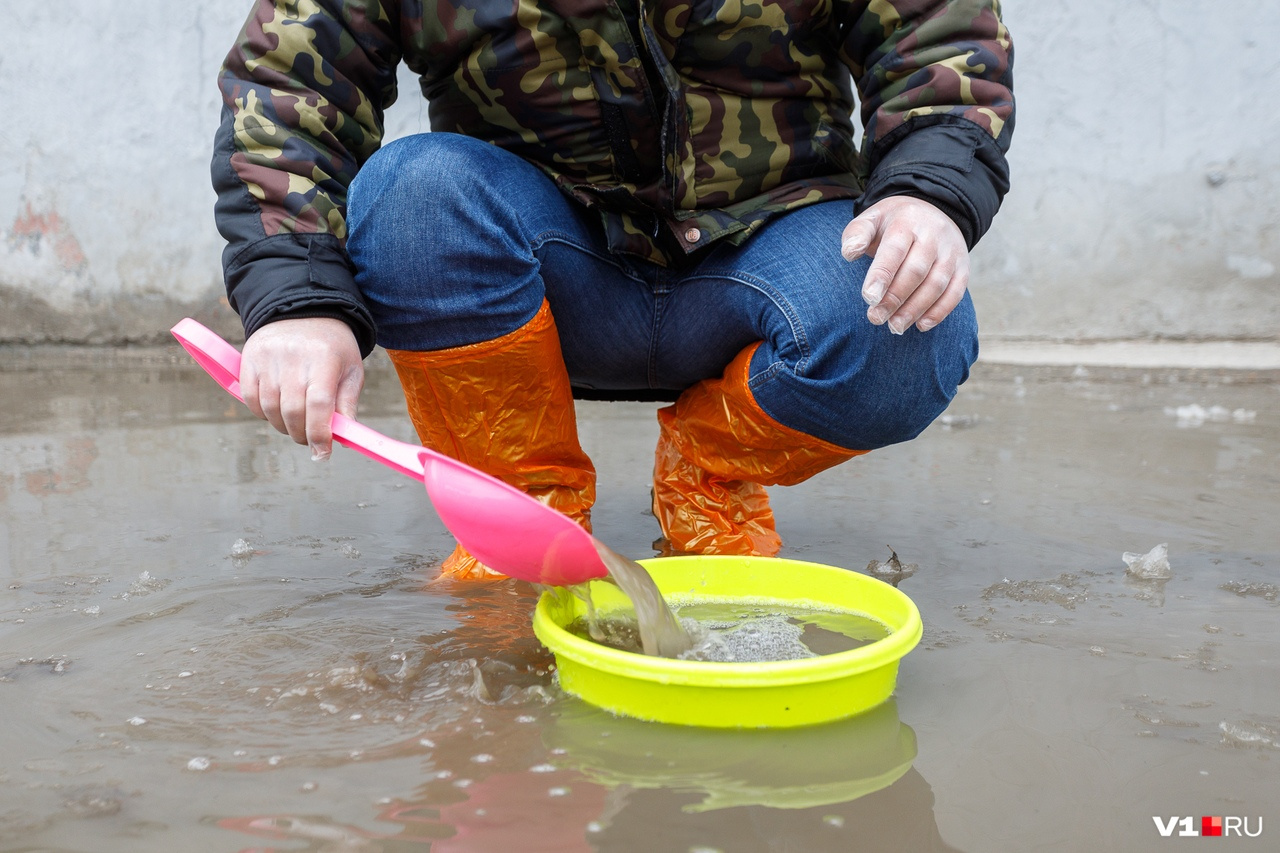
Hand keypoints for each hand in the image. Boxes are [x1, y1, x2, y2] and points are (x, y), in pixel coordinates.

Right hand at [239, 317, 363, 459]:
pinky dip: (263, 413)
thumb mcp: (350, 370)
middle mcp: (293, 357)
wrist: (303, 309)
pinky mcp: (249, 360)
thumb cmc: (332, 347)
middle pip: (292, 411)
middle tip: (311, 441)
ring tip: (296, 425)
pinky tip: (277, 412)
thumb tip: (344, 438)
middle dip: (302, 435)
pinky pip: (250, 399)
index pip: (318, 404)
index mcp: (323, 358)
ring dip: (283, 426)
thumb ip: (347, 403)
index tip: (323, 452)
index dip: (320, 433)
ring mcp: (268, 358)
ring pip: (269, 408)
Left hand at [840, 197, 969, 333]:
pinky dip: (939, 312)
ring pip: (936, 284)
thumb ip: (857, 234)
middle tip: (875, 318)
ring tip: (894, 326)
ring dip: (915, 309)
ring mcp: (951, 252)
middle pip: (916, 271)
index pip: (895, 250)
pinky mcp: (962, 268)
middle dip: (895, 298)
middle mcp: (933, 235)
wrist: (932, 212)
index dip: (882, 275)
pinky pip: (955, 292)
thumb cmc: (892, 224)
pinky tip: (920, 325)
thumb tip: (849, 253)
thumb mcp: (872, 219)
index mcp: (906, 221)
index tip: (869, 298)